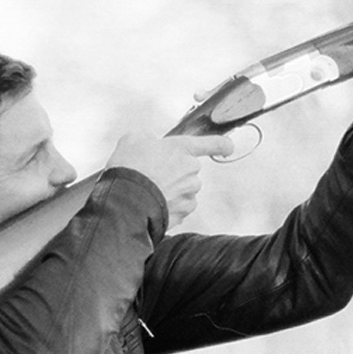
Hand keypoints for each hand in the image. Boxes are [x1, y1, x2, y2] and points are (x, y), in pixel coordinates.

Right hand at [107, 130, 235, 229]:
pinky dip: (168, 208)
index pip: (212, 143)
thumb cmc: (129, 168)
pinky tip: (152, 204)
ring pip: (185, 191)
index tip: (227, 147)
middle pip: (189, 171)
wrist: (126, 200)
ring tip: (150, 192)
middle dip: (175, 172)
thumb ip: (148, 139)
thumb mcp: (133, 140)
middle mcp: (191, 171)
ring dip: (172, 191)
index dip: (222, 145)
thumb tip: (149, 144)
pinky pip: (179, 209)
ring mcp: (189, 194)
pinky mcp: (182, 214)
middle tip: (153, 174)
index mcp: (182, 149)